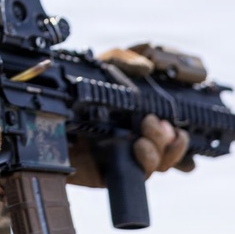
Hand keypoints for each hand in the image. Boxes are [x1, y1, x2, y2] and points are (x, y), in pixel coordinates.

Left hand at [68, 45, 197, 187]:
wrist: (42, 115)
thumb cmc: (74, 92)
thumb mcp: (99, 69)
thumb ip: (123, 59)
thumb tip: (147, 66)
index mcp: (140, 118)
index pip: (175, 128)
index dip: (187, 128)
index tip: (192, 119)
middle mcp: (139, 139)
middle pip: (173, 149)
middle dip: (174, 140)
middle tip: (154, 122)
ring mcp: (128, 157)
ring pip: (162, 163)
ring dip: (163, 149)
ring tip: (145, 134)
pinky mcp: (115, 172)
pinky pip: (141, 174)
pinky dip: (146, 162)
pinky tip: (137, 146)